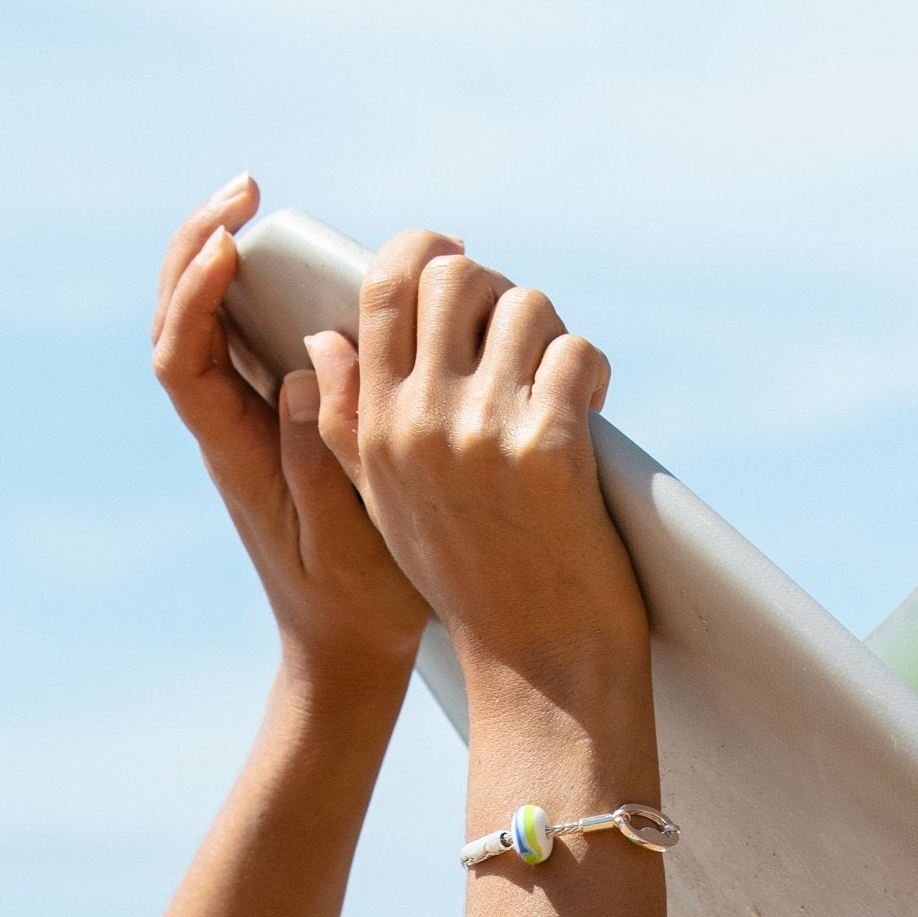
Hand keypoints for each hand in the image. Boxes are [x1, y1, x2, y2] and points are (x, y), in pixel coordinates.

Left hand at [151, 178, 429, 710]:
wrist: (347, 649)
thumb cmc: (352, 604)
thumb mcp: (343, 541)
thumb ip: (317, 457)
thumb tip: (301, 366)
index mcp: (233, 456)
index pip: (182, 359)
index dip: (192, 294)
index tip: (230, 244)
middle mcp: (231, 429)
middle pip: (180, 323)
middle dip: (198, 246)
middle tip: (246, 189)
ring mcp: (254, 423)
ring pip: (213, 325)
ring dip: (225, 258)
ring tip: (260, 205)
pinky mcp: (284, 423)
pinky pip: (258, 344)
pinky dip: (269, 293)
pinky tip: (309, 267)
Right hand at [304, 237, 648, 723]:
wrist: (540, 667)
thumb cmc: (469, 579)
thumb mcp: (386, 503)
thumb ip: (348, 421)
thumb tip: (324, 336)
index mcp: (373, 426)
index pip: (384, 287)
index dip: (424, 250)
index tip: (460, 258)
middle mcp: (418, 422)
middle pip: (457, 276)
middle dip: (500, 288)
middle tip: (524, 332)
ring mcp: (483, 435)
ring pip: (528, 307)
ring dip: (555, 334)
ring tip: (561, 381)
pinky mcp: (550, 450)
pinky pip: (576, 353)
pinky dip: (593, 372)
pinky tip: (592, 410)